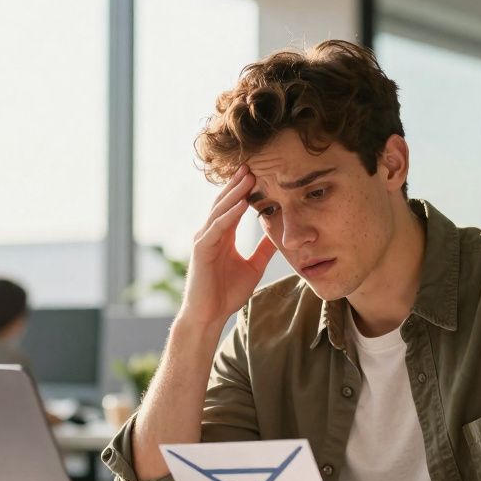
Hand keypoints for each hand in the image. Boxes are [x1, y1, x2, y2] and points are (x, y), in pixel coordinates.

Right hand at [179, 166, 276, 328]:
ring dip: (234, 193)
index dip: (245, 190)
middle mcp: (211, 233)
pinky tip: (241, 204)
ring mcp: (204, 240)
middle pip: (225, 202)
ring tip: (247, 177)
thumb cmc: (226, 293)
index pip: (234, 206)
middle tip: (252, 164)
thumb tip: (278, 236)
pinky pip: (216, 228)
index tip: (260, 173)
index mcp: (222, 236)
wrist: (209, 316)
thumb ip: (263, 250)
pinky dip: (229, 215)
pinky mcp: (201, 250)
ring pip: (220, 211)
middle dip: (238, 184)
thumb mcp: (253, 267)